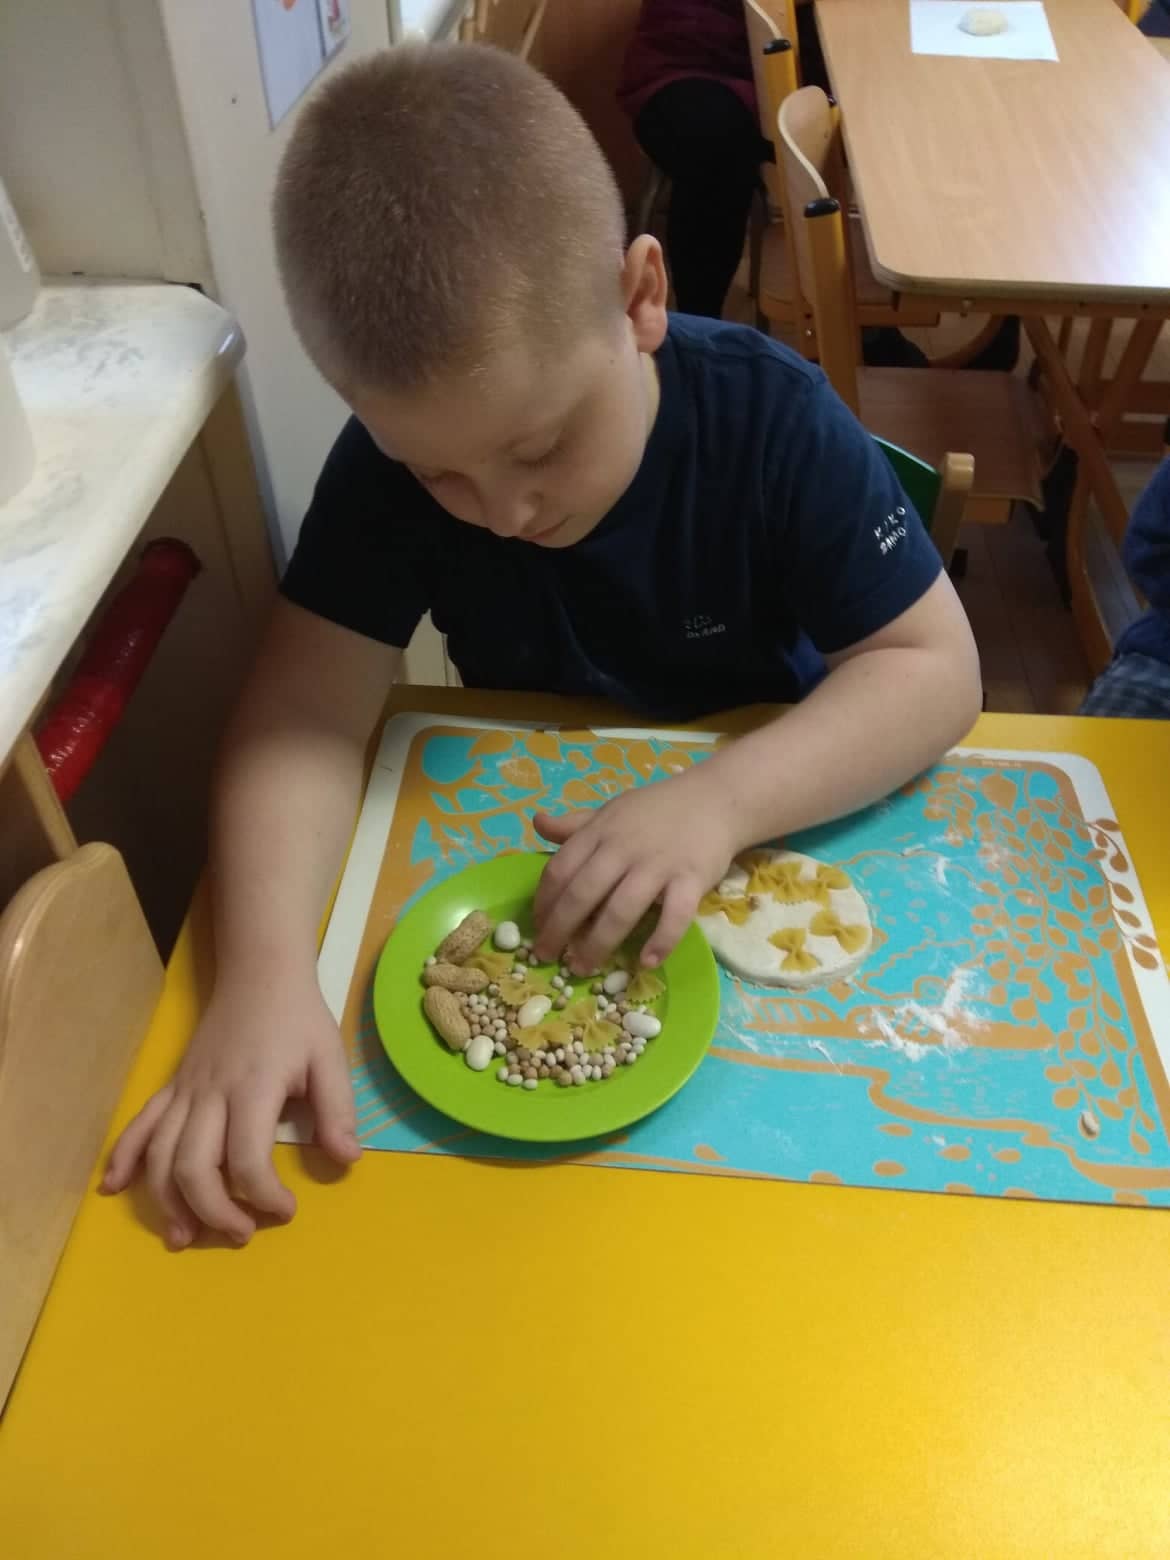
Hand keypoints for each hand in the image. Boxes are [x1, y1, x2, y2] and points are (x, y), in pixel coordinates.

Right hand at [101, 971, 359, 1248]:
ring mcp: (185, 1090)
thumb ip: (337, 1110)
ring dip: (167, 1201)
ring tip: (183, 1237)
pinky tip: (114, 1187)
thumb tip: (347, 1160)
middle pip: (193, 1166)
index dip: (264, 1195)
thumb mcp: (330, 1058)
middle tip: (241, 1233)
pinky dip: (124, 1158)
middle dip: (213, 1211)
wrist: (260, 973)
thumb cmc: (298, 1018)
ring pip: (161, 1154)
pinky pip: (141, 1124)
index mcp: (253, 1088)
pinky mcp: (172, 1086)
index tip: (286, 1210)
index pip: (247, 1158)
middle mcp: (210, 1094)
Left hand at [532, 767, 737, 972]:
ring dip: (598, 944)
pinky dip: (660, 941)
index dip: (544, 902)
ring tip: (583, 968)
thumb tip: (537, 822)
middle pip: (583, 894)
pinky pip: (675, 916)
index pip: (560, 869)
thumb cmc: (657, 810)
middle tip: (546, 956)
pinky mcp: (691, 880)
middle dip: (559, 930)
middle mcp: (624, 848)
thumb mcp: (611, 810)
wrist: (715, 800)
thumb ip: (575, 824)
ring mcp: (658, 865)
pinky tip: (645, 963)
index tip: (536, 926)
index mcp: (601, 832)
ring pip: (622, 910)